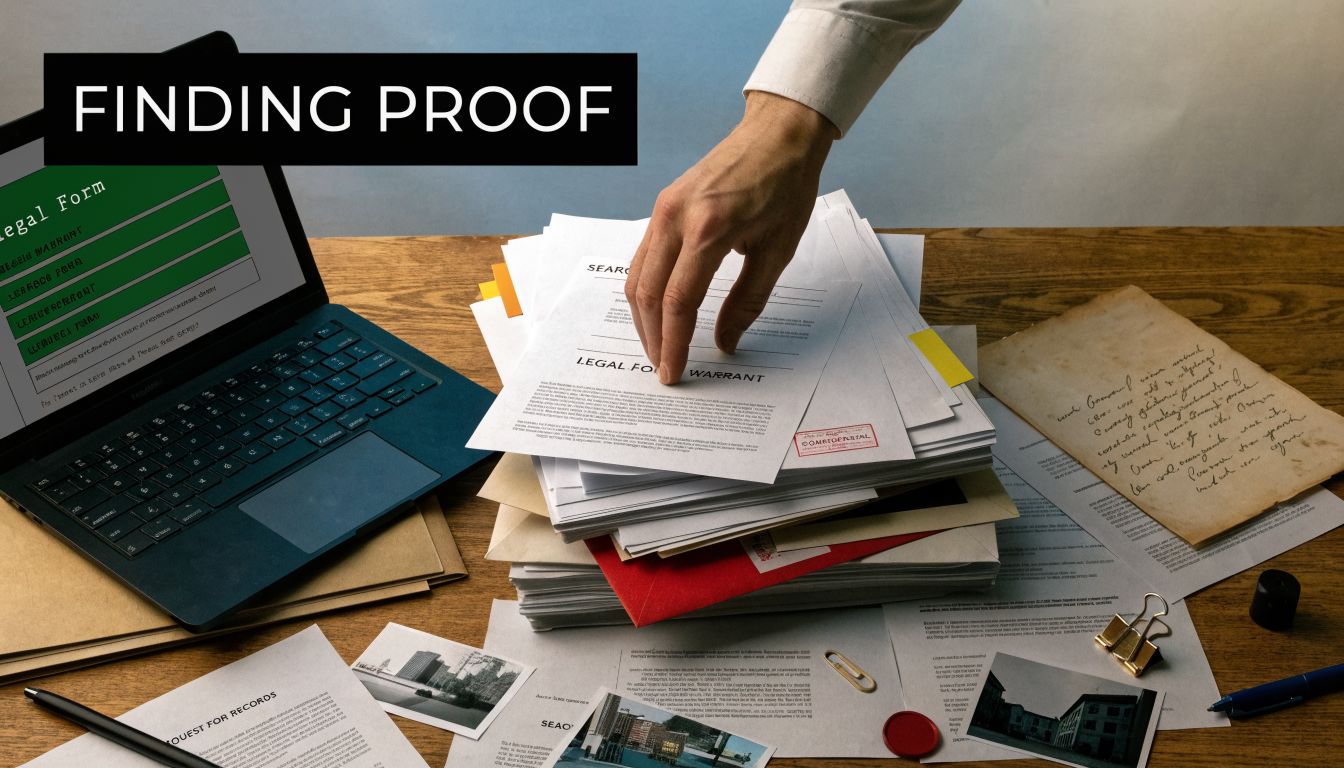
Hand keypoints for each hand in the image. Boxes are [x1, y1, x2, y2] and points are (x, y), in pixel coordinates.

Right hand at [625, 91, 836, 384]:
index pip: (679, 301)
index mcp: (709, 229)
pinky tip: (658, 310)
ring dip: (644, 318)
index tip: (675, 372)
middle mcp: (676, 218)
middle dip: (653, 338)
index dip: (674, 343)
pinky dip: (646, 290)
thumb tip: (724, 343)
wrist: (778, 133)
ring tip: (659, 347)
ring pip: (638, 277)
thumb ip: (747, 302)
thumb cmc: (785, 186)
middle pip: (648, 293)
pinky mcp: (663, 206)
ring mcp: (664, 210)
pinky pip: (643, 258)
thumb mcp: (777, 251)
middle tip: (664, 369)